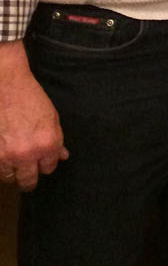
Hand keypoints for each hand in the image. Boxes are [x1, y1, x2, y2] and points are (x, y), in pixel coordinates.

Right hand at [0, 43, 67, 191]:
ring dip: (12, 171)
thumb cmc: (31, 98)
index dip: (45, 163)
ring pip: (10, 178)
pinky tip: (5, 153)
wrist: (7, 85)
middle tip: (27, 173)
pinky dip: (1, 164)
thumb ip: (57, 140)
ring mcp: (8, 154)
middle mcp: (28, 153)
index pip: (49, 168)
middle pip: (29, 181)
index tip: (41, 160)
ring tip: (13, 159)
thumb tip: (62, 156)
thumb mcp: (52, 118)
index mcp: (48, 144)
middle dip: (29, 177)